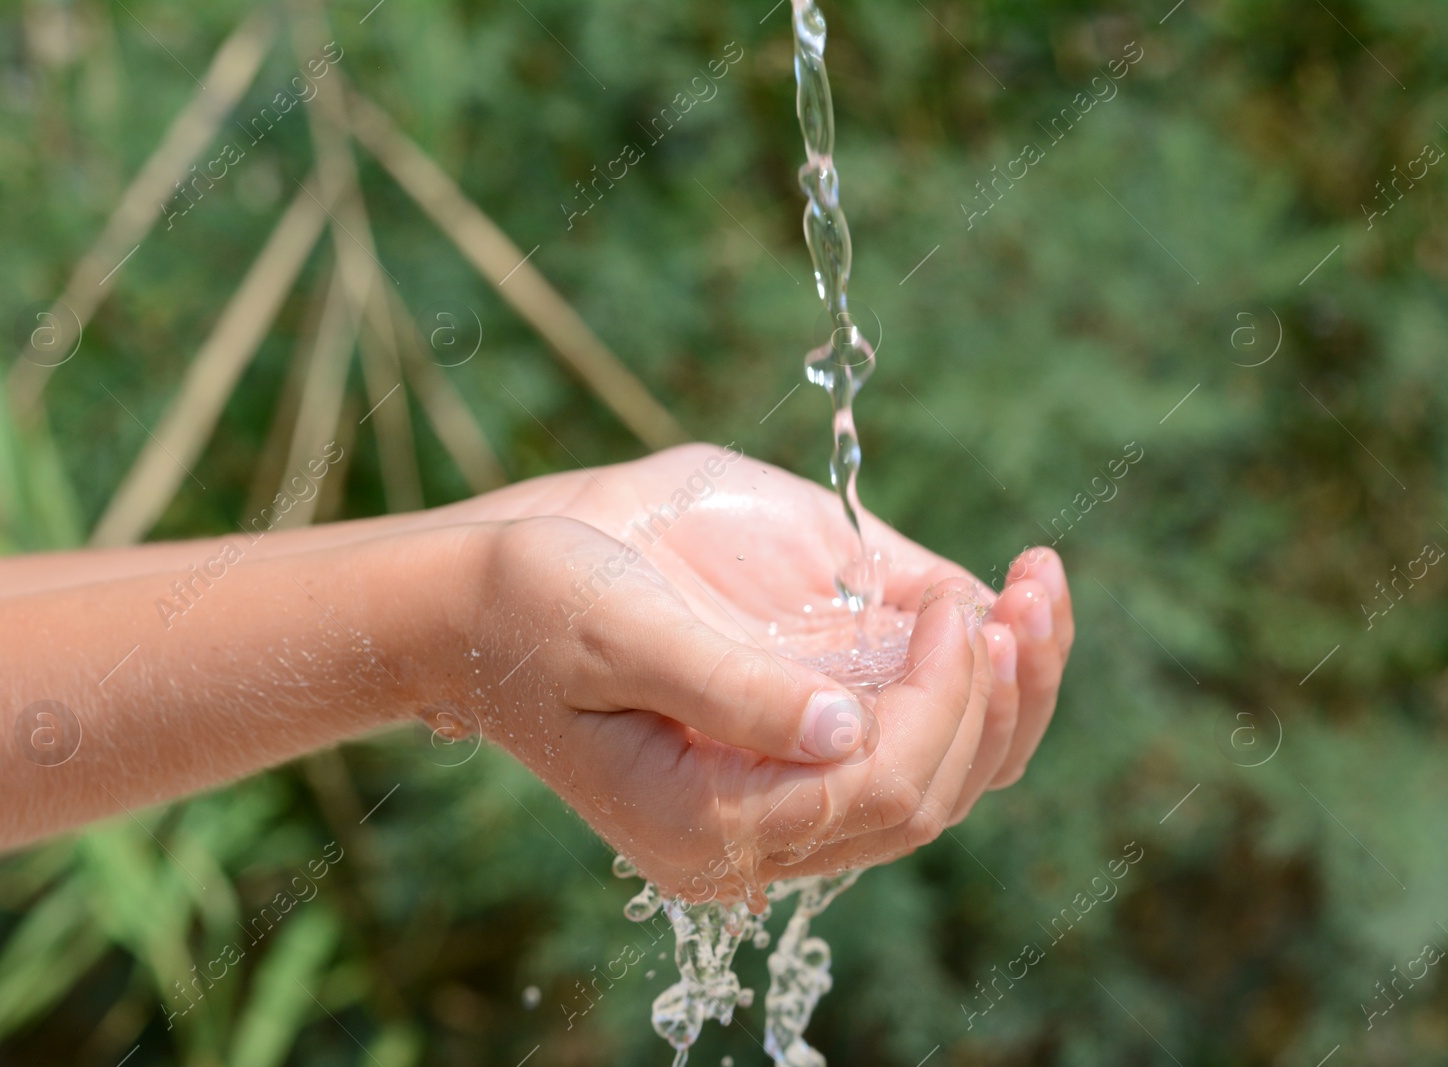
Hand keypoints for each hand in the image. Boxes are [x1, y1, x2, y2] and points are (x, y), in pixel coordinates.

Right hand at [429, 445, 1072, 899]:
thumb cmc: (532, 604)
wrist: (482, 596)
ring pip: (943, 776)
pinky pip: (914, 734)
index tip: (959, 606)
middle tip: (1026, 598)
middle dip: (998, 698)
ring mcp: (784, 781)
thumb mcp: (620, 635)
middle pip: (933, 793)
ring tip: (1042, 594)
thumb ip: (731, 692)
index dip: (943, 702)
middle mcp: (759, 823)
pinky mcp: (795, 728)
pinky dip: (974, 679)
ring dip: (1009, 693)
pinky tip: (1003, 603)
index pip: (878, 790)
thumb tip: (848, 732)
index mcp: (708, 823)